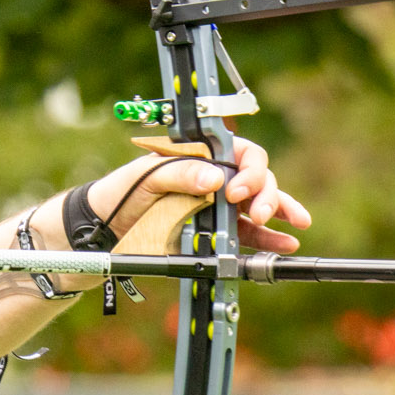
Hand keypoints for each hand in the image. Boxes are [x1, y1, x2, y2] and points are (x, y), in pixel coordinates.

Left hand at [83, 137, 309, 253]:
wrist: (101, 229)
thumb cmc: (119, 193)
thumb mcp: (145, 177)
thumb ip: (181, 173)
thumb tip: (217, 178)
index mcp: (198, 155)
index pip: (240, 152)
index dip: (248, 169)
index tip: (235, 191)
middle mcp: (213, 176)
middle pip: (256, 177)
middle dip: (265, 193)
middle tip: (256, 213)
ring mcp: (216, 204)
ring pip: (258, 203)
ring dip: (278, 211)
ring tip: (292, 225)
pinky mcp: (214, 230)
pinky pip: (248, 232)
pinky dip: (268, 237)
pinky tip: (285, 242)